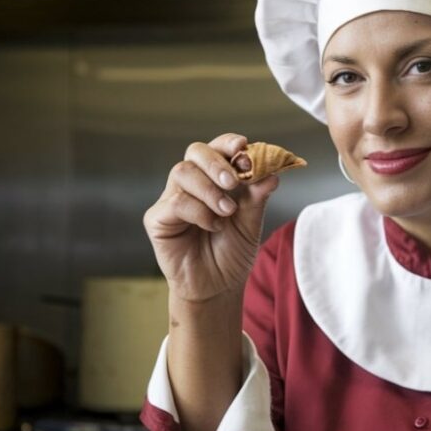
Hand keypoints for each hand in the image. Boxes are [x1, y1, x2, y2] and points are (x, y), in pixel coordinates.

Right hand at [144, 134, 279, 302]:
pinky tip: (213, 226)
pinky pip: (175, 202)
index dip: (228, 143)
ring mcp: (172, 199)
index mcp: (214, 178)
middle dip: (217, 162)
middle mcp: (191, 184)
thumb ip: (258, 197)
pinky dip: (199, 211)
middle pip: (195, 152)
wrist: (218, 286)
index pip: (217, 148)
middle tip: (234, 181)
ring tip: (227, 212)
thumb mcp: (251, 223)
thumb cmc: (232, 253)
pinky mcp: (157, 219)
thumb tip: (272, 173)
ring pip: (183, 172)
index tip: (244, 147)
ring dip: (209, 190)